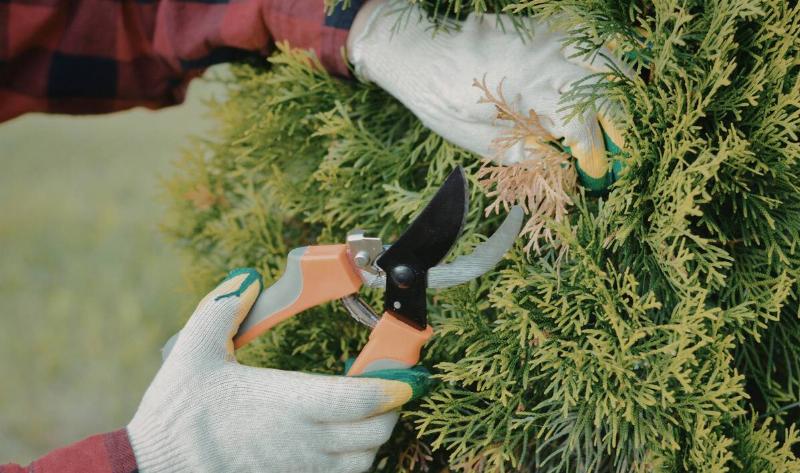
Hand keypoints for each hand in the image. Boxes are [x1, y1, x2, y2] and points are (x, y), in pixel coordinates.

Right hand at [128, 268, 429, 472]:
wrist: (152, 468)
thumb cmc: (176, 414)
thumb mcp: (193, 350)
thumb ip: (222, 308)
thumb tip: (248, 279)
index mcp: (288, 401)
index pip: (362, 398)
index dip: (394, 386)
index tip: (407, 374)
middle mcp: (304, 440)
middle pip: (375, 430)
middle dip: (389, 407)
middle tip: (385, 385)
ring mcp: (301, 469)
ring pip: (363, 460)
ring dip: (372, 435)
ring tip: (363, 412)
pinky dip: (354, 462)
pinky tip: (339, 443)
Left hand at [348, 0, 627, 188]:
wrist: (420, 53)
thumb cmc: (444, 102)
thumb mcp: (480, 141)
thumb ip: (526, 153)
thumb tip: (566, 168)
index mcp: (525, 92)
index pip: (578, 126)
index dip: (594, 153)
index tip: (597, 174)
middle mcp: (543, 58)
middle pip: (604, 90)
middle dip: (620, 124)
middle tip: (623, 151)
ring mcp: (547, 37)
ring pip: (606, 60)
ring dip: (622, 91)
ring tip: (624, 119)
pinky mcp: (545, 27)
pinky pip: (589, 41)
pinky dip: (606, 63)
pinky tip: (609, 84)